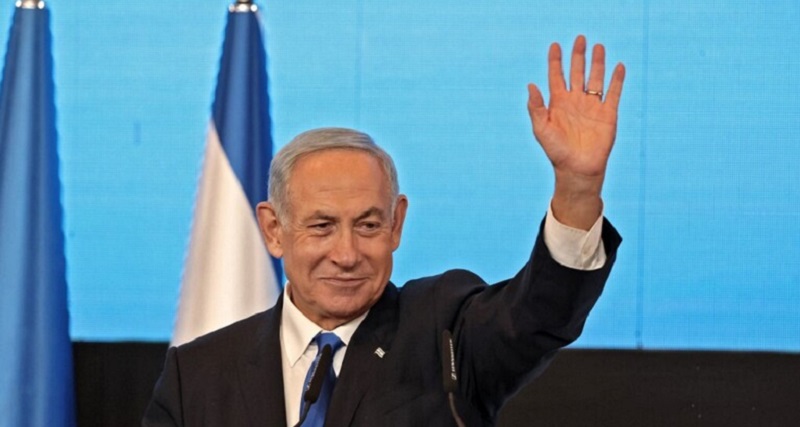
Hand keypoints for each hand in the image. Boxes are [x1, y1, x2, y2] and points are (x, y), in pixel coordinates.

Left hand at [527, 35, 624, 228]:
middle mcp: (575, 101)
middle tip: (580, 38)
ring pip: (596, 79)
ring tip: (599, 46)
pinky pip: (613, 93)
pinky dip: (617, 80)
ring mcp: (592, 107)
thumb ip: (536, 107)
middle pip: (577, 72)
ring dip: (597, 63)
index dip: (555, 61)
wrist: (577, 169)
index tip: (554, 45)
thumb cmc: (556, 151)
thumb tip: (530, 85)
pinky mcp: (608, 115)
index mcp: (558, 103)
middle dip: (578, 56)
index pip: (556, 76)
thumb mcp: (541, 129)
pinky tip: (618, 67)